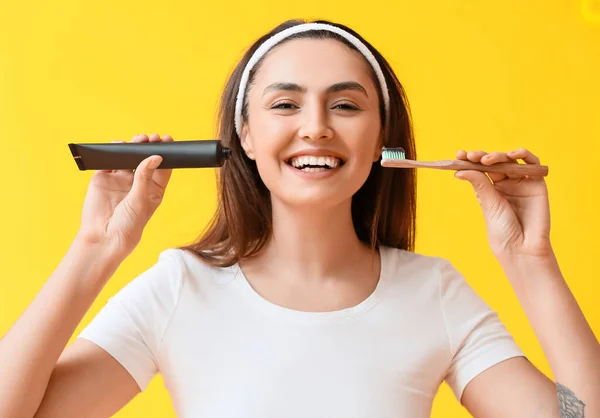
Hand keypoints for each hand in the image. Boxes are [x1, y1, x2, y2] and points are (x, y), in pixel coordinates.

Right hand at [76, 133, 172, 257]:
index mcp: (152, 189)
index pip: (162, 167)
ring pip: (127, 157)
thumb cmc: (128, 225)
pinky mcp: (103, 178)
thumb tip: (155, 157)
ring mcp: (120, 179)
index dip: (165, 153)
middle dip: (148, 146)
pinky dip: (112, 151)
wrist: (103, 237)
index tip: (167, 140)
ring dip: (132, 146)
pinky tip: (117, 146)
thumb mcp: (140, 200)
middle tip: (151, 138)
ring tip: (137, 140)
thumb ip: (144, 177)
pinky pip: (108, 161)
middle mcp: (137, 183)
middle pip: (144, 159)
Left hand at [453, 148, 552, 260]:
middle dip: (482, 156)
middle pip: (495, 162)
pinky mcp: (537, 184)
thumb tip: (459, 170)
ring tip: (487, 160)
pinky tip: (513, 155)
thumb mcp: (488, 204)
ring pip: (511, 160)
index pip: (480, 169)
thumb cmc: (503, 231)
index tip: (460, 154)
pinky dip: (524, 154)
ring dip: (499, 155)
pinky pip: (533, 163)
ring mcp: (521, 183)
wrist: (522, 248)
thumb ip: (479, 184)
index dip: (471, 160)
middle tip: (471, 156)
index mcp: (490, 190)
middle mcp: (506, 184)